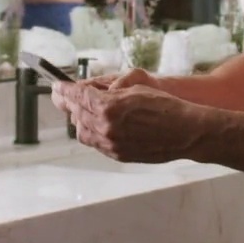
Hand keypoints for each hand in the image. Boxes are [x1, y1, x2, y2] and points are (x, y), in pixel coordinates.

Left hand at [60, 82, 200, 162]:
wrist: (186, 132)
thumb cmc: (165, 106)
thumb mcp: (135, 88)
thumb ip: (108, 91)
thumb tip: (88, 92)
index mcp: (109, 107)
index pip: (77, 97)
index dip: (64, 91)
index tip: (57, 87)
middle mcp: (106, 128)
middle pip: (76, 114)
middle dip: (69, 104)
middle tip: (64, 97)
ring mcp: (111, 144)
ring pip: (82, 132)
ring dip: (80, 120)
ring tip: (83, 111)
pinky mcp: (118, 155)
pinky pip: (96, 144)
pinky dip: (92, 133)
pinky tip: (98, 125)